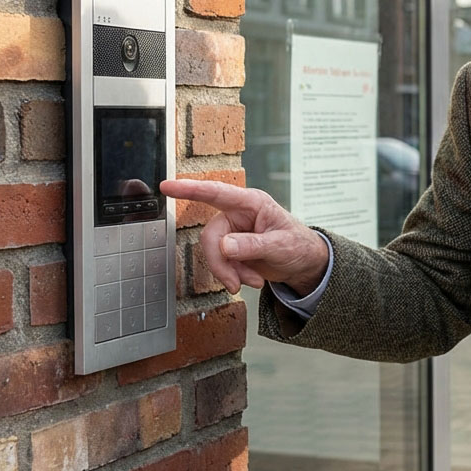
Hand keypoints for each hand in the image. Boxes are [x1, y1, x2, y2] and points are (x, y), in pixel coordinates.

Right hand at [160, 179, 329, 295]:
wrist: (303, 263)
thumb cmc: (298, 245)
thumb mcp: (280, 246)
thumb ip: (252, 245)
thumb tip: (225, 246)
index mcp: (251, 203)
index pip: (216, 193)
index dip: (190, 189)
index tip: (167, 186)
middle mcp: (238, 214)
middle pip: (211, 236)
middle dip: (221, 263)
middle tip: (235, 284)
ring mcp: (233, 231)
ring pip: (213, 253)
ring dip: (230, 272)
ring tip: (253, 281)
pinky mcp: (231, 248)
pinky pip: (220, 263)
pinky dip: (233, 276)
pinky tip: (252, 280)